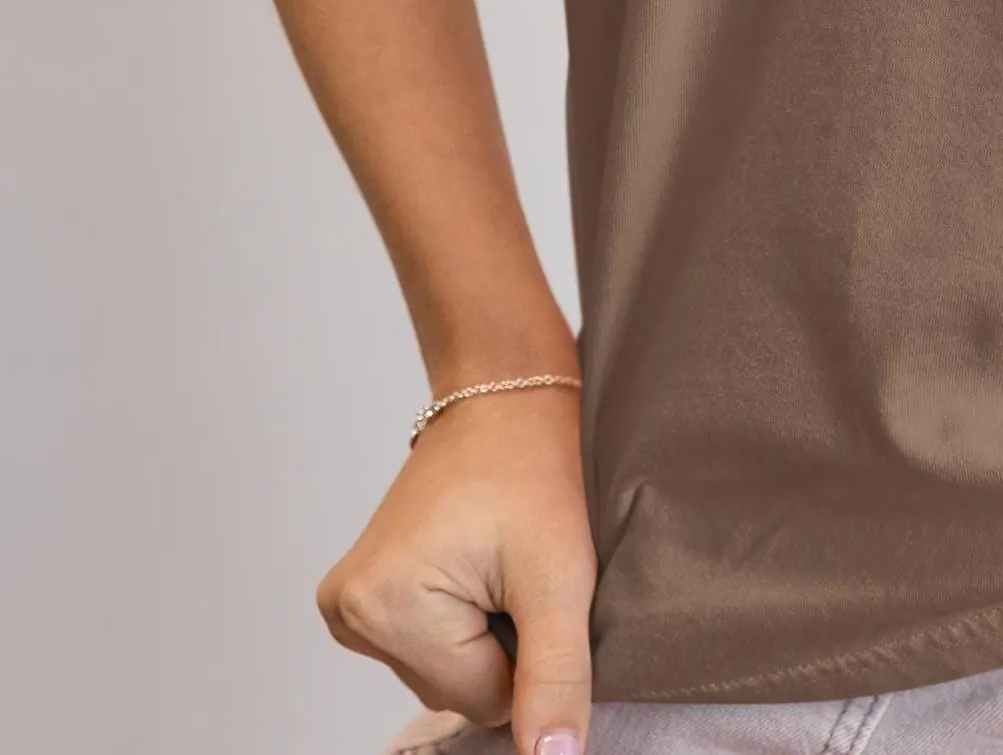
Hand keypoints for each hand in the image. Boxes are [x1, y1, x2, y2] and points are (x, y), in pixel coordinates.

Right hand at [318, 384, 594, 754]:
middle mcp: (349, 610)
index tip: (536, 589)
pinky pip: (426, 645)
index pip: (482, 702)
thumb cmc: (535, 470)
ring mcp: (346, 603)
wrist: (504, 396)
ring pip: (443, 670)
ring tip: (497, 560)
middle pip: (457, 690)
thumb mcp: (560, 576)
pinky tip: (473, 564)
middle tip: (518, 568)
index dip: (529, 655)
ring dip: (482, 630)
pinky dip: (460, 618)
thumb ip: (556, 677)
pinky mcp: (359, 595)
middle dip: (502, 642)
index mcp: (384, 607)